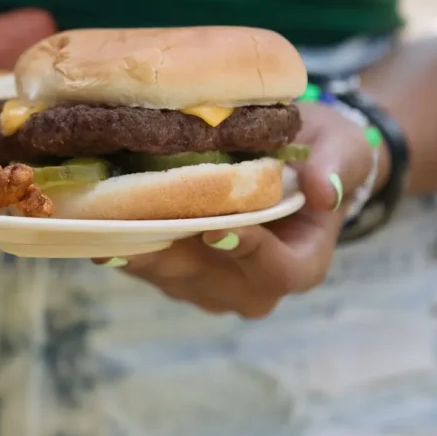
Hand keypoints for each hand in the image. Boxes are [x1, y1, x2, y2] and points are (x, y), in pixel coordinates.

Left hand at [97, 103, 374, 317]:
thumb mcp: (340, 148)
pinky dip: (123, 242)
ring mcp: (212, 288)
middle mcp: (254, 287)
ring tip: (104, 216)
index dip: (248, 253)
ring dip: (136, 246)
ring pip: (169, 274)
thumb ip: (336, 167)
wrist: (291, 163)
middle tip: (132, 220)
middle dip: (169, 247)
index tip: (216, 229)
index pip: (277, 270)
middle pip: (208, 277)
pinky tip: (95, 218)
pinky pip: (147, 264)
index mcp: (302, 264)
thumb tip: (323, 191)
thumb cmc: (320, 153)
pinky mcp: (178, 275)